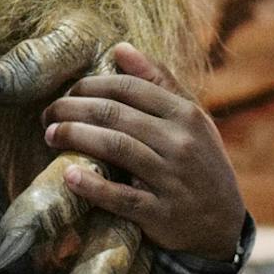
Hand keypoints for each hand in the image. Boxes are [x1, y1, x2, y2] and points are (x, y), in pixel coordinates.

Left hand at [41, 42, 246, 262]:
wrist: (224, 226)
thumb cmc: (201, 163)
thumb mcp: (192, 119)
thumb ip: (159, 82)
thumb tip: (120, 48)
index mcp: (186, 115)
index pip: (129, 87)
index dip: (91, 85)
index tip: (68, 90)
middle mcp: (180, 143)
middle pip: (115, 114)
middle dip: (73, 109)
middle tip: (48, 113)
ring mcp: (172, 180)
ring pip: (115, 148)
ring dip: (75, 137)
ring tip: (50, 136)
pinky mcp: (161, 215)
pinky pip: (122, 197)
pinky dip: (93, 186)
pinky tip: (69, 176)